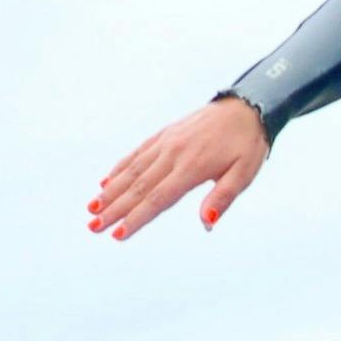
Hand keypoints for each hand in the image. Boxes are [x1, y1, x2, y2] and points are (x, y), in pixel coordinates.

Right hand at [89, 97, 269, 240]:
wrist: (247, 106)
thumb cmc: (248, 144)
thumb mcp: (244, 174)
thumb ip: (222, 198)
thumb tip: (206, 223)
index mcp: (192, 167)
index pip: (158, 199)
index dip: (137, 218)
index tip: (117, 235)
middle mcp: (173, 154)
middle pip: (138, 187)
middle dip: (114, 209)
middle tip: (92, 227)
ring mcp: (166, 142)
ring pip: (132, 170)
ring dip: (110, 191)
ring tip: (92, 208)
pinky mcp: (165, 134)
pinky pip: (137, 153)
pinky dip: (119, 168)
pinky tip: (106, 181)